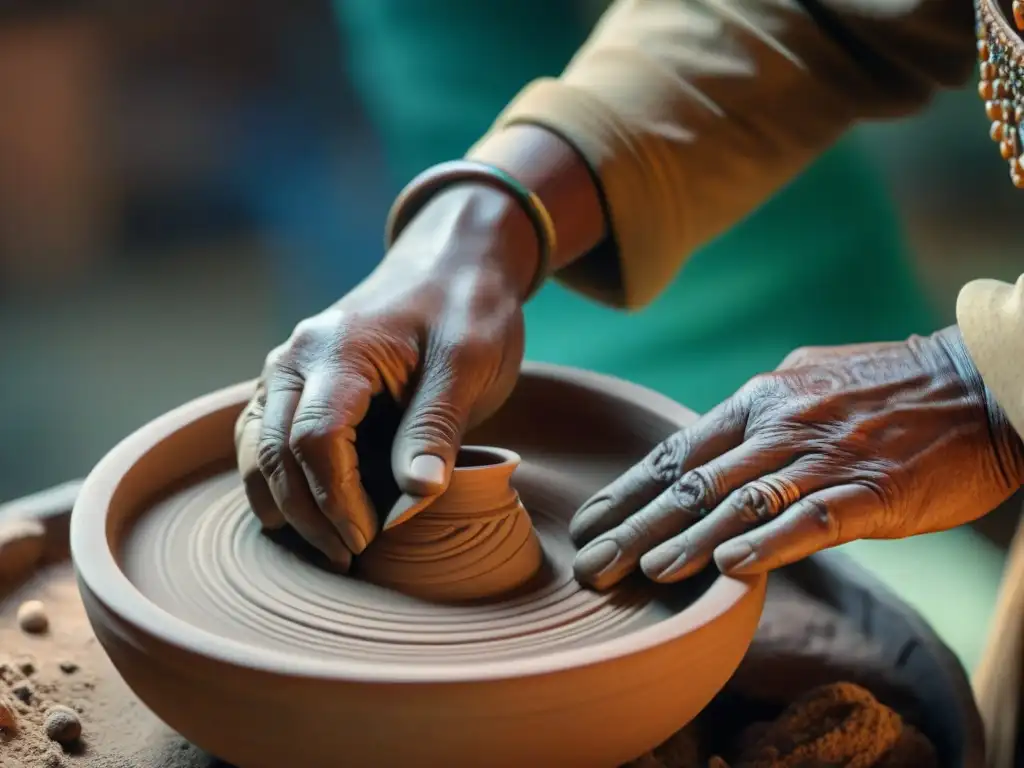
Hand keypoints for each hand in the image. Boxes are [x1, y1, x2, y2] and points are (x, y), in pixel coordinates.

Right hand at [234, 185, 536, 567]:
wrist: (451, 264)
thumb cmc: (465, 309)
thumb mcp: (469, 363)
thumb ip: (438, 427)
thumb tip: (416, 496)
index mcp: (337, 348)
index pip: (316, 438)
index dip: (337, 499)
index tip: (368, 540)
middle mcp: (296, 358)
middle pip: (274, 450)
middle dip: (306, 513)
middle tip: (349, 560)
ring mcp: (288, 370)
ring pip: (256, 449)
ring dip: (283, 504)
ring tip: (327, 548)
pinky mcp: (295, 385)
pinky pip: (264, 439)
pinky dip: (276, 481)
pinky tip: (303, 516)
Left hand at [570, 326, 1023, 589]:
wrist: (976, 383)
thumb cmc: (886, 386)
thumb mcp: (804, 381)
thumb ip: (753, 416)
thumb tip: (706, 445)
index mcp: (758, 402)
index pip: (675, 453)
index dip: (627, 492)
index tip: (588, 524)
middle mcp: (780, 427)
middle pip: (692, 484)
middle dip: (635, 528)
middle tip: (591, 567)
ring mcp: (824, 458)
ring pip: (739, 504)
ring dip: (686, 542)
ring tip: (643, 574)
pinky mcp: (871, 492)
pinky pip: (811, 521)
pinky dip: (767, 545)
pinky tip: (728, 569)